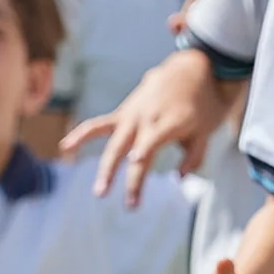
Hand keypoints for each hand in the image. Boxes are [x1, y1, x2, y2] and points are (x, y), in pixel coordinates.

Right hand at [61, 51, 231, 198]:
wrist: (190, 68)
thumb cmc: (204, 103)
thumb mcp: (208, 130)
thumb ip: (194, 157)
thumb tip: (178, 179)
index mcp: (171, 120)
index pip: (155, 139)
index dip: (145, 148)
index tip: (136, 160)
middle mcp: (148, 118)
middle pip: (133, 150)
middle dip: (131, 178)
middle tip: (131, 205)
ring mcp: (132, 115)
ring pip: (113, 144)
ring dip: (106, 169)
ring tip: (99, 192)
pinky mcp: (123, 113)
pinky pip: (98, 125)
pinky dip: (81, 135)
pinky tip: (65, 146)